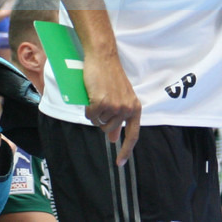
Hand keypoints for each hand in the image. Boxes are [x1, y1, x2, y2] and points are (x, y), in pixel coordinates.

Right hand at [84, 51, 140, 165]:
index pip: (133, 135)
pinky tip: (90, 95)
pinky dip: (87, 108)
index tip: (120, 163)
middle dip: (101, 119)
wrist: (103, 57)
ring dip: (94, 113)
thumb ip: (119, 118)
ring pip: (98, 122)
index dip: (126, 151)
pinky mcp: (101, 102)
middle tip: (101, 101)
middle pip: (108, 129)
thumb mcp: (120, 98)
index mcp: (135, 108)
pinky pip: (90, 115)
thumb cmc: (110, 76)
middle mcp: (127, 109)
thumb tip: (114, 139)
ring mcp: (115, 106)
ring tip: (97, 95)